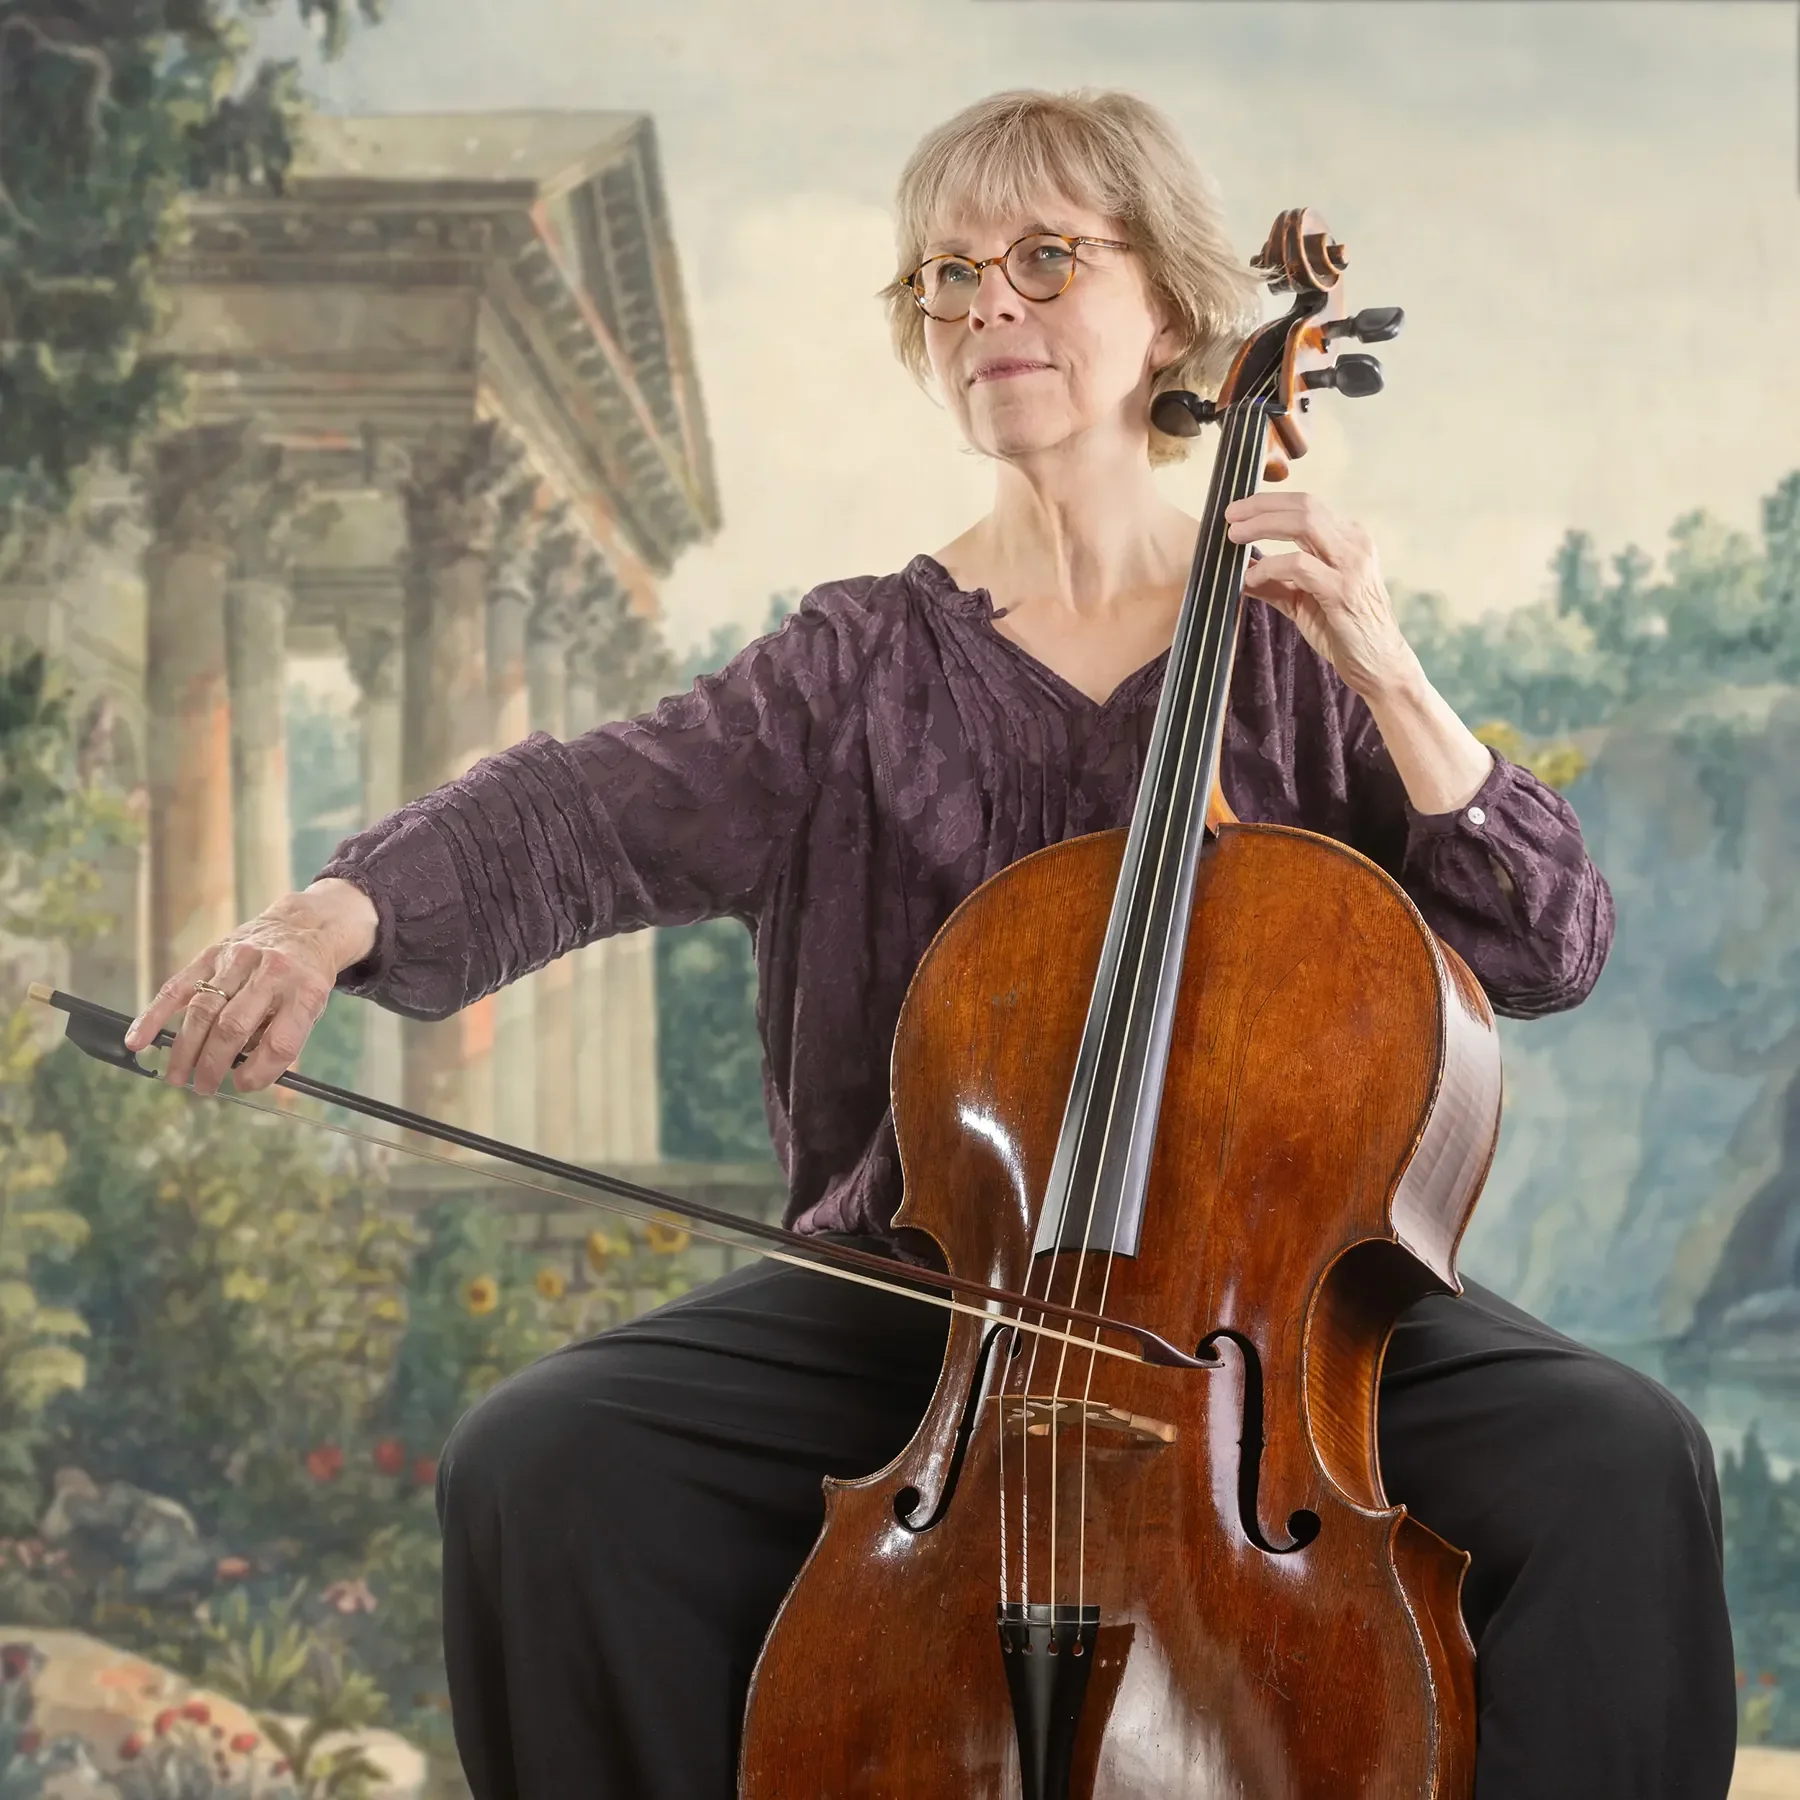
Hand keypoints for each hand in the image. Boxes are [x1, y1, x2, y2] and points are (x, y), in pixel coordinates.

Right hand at [123, 880, 377, 1094]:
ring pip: (202, 1011)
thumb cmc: (305, 976)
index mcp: (305, 991)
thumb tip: (241, 1072)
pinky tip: (138, 1041)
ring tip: (178, 1077)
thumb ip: (282, 1037)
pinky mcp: (212, 953)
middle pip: (233, 1027)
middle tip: (204, 1087)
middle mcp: (271, 973)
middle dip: (213, 1064)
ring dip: (185, 1050)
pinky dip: (154, 1016)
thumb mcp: (313, 1006)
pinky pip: (178, 987)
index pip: (281, 1042)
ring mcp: (238, 960)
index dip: (260, 1071)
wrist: (303, 924)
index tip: (243, 1084)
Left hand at [1223, 491, 1417, 700]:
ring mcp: (1352, 565)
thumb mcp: (1302, 600)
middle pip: (1304, 505)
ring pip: (1304, 524)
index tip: (1237, 511)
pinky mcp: (1343, 591)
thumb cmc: (1343, 630)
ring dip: (1263, 526)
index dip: (1268, 502)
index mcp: (1347, 540)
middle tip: (1229, 517)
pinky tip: (1251, 580)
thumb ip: (1275, 583)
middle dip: (1261, 506)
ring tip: (1234, 538)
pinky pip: (1299, 566)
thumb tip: (1240, 571)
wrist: (1378, 665)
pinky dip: (1270, 567)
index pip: (1306, 504)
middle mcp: (1353, 544)